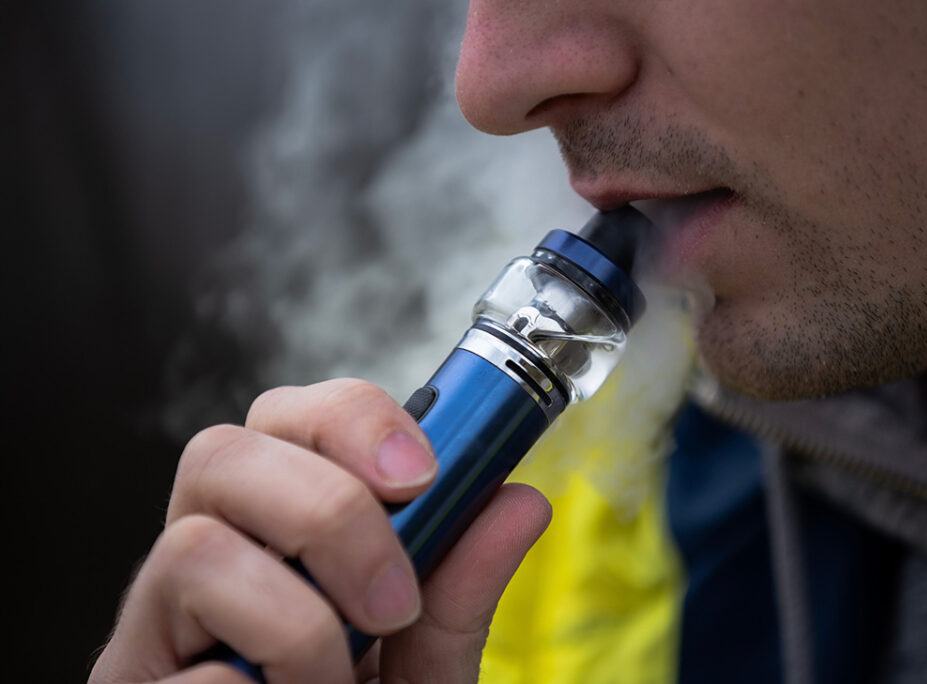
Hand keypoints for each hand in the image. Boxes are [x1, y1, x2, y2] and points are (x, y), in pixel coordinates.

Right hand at [90, 378, 551, 682]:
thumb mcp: (425, 660)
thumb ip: (460, 592)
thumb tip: (520, 503)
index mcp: (275, 525)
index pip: (288, 417)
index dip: (354, 423)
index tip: (422, 476)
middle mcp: (207, 554)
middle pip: (222, 453)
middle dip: (329, 513)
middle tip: (391, 603)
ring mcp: (157, 621)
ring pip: (192, 547)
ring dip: (297, 623)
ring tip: (334, 682)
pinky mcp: (130, 682)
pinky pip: (190, 670)